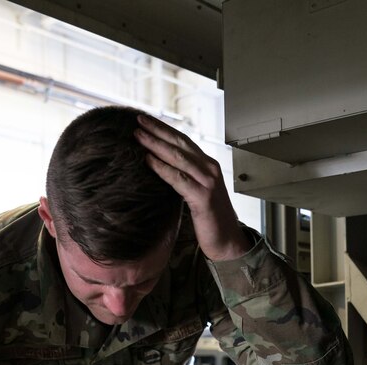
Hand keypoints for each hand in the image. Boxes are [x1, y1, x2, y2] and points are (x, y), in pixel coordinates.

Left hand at [135, 114, 251, 261]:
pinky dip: (162, 168)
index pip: (184, 141)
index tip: (146, 121)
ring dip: (156, 145)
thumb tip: (160, 168)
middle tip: (138, 120)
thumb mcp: (197, 192)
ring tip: (138, 136)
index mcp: (208, 165)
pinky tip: (148, 161)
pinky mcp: (203, 197)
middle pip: (180, 143)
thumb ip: (184, 178)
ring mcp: (208, 182)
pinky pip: (179, 179)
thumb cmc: (210, 219)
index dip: (164, 130)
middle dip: (158, 131)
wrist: (227, 242)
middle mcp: (210, 168)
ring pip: (178, 157)